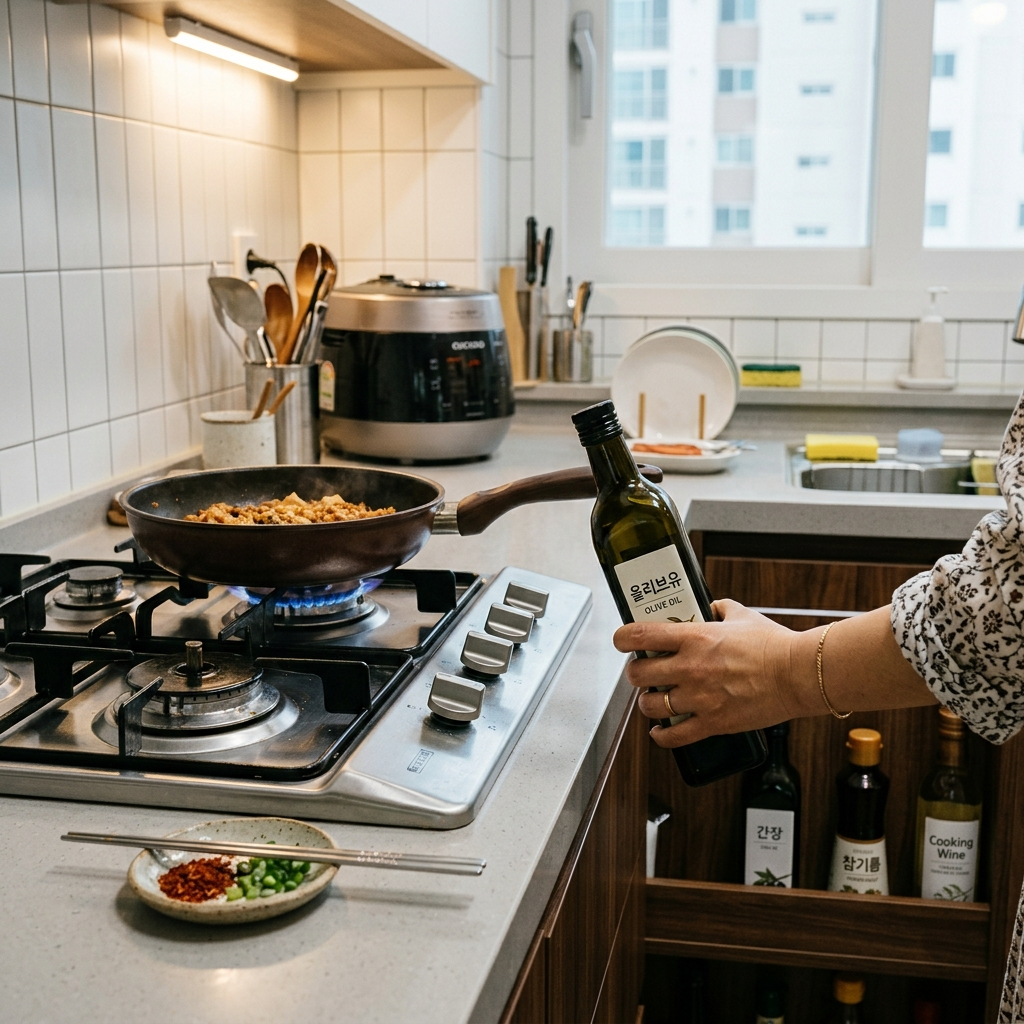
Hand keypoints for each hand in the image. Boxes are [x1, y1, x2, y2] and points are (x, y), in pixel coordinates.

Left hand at [613, 599, 809, 747]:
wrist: (799, 674)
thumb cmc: (774, 644)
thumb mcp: (741, 615)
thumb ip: (718, 609)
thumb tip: (709, 607)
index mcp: (694, 637)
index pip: (640, 636)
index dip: (623, 639)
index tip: (622, 641)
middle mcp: (691, 667)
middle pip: (638, 674)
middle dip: (635, 674)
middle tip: (642, 673)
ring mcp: (700, 697)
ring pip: (651, 706)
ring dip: (648, 703)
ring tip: (655, 699)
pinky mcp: (713, 722)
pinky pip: (674, 736)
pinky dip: (662, 736)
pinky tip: (661, 731)